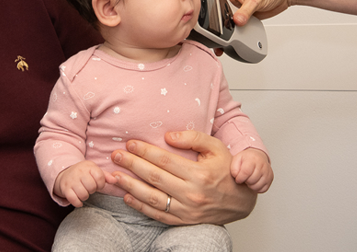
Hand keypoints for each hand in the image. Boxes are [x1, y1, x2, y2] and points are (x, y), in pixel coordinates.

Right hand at [54, 159, 109, 206]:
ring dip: (85, 196)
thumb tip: (115, 180)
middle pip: (92, 187)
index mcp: (88, 166)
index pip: (99, 177)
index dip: (100, 184)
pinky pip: (74, 199)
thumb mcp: (94, 170)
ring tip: (83, 192)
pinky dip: (78, 203)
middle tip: (89, 188)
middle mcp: (79, 172)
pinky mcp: (65, 189)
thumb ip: (105, 176)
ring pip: (83, 194)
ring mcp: (71, 181)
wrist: (64, 172)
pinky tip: (79, 200)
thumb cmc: (83, 173)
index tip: (97, 184)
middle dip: (92, 190)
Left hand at [110, 130, 256, 225]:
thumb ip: (193, 138)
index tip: (130, 143)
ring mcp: (187, 209)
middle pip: (155, 177)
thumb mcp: (216, 148)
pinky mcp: (184, 221)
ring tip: (115, 176)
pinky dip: (140, 207)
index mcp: (200, 173)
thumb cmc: (227, 171)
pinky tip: (127, 196)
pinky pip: (158, 215)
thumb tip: (169, 136)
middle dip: (132, 165)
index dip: (145, 150)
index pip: (165, 160)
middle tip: (115, 156)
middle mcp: (192, 193)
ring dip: (130, 186)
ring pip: (152, 198)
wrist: (241, 201)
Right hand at [218, 0, 294, 25]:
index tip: (221, 20)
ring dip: (230, 29)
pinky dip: (238, 31)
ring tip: (235, 32)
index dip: (215, 12)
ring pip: (227, 22)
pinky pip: (237, 27)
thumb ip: (245, 11)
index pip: (214, 1)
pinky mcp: (243, 16)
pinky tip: (241, 32)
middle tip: (228, 29)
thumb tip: (237, 21)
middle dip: (223, 23)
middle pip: (219, 14)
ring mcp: (236, 8)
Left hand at [230, 148, 272, 192]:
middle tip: (244, 178)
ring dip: (250, 185)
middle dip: (245, 181)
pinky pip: (263, 189)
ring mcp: (268, 172)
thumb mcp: (237, 159)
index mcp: (253, 159)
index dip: (240, 178)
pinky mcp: (270, 178)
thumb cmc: (246, 159)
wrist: (257, 156)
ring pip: (257, 186)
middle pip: (251, 180)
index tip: (237, 179)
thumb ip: (234, 168)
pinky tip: (254, 182)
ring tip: (248, 179)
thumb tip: (236, 176)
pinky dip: (257, 188)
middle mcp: (262, 165)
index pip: (246, 172)